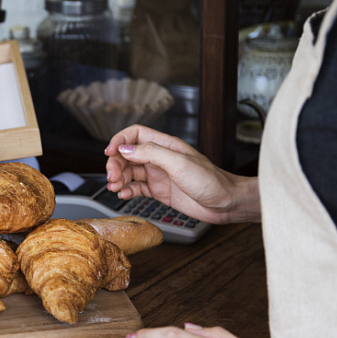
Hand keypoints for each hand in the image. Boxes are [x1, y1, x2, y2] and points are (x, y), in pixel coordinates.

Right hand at [103, 125, 259, 224]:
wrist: (226, 203)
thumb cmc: (211, 181)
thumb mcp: (179, 164)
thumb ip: (151, 153)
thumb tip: (126, 149)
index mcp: (165, 145)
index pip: (135, 134)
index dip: (120, 140)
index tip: (110, 152)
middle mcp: (160, 158)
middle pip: (128, 154)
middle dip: (116, 163)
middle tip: (112, 176)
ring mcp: (158, 174)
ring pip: (130, 171)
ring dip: (119, 178)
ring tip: (115, 187)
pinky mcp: (159, 191)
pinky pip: (136, 188)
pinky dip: (127, 191)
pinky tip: (124, 195)